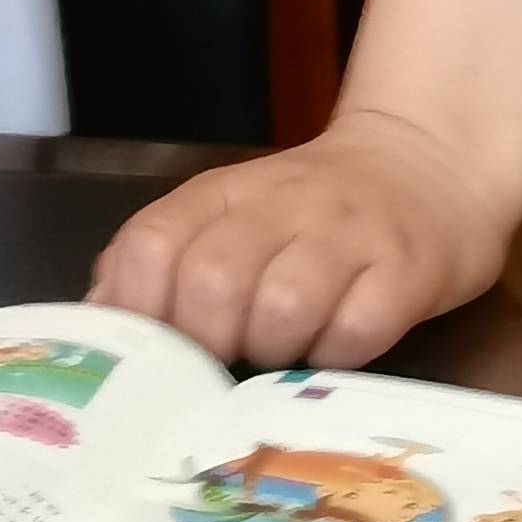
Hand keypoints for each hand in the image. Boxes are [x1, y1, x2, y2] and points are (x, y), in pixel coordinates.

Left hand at [87, 112, 517, 367]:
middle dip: (207, 341)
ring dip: (272, 351)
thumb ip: (163, 259)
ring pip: (283, 306)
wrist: (426, 163)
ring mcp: (347, 233)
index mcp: (221, 193)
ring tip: (283, 353)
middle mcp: (281, 205)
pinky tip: (334, 350)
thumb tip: (96, 322)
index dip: (141, 310)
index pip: (152, 244)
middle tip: (225, 359)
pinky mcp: (408, 266)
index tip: (154, 353)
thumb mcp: (228, 215)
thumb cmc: (310, 212)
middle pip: (212, 281)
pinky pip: (357, 328)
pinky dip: (335, 355)